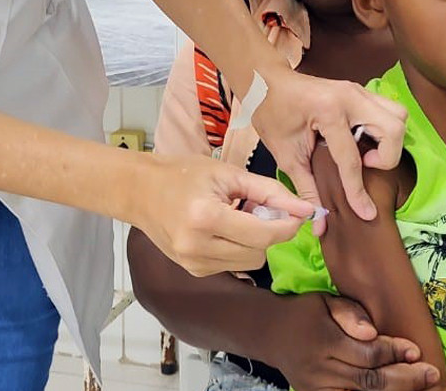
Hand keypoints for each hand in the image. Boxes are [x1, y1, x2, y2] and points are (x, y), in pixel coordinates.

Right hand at [132, 153, 314, 276]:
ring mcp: (193, 264)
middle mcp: (198, 248)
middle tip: (261, 208)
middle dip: (270, 232)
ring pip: (249, 263)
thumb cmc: (184, 174)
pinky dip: (238, 249)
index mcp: (206, 218)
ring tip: (239, 217)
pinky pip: (233, 266)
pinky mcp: (192, 271)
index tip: (300, 214)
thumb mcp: (229, 174)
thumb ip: (269, 191)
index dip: (289, 226)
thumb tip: (305, 210)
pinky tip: (225, 229)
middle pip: (260, 253)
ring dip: (255, 243)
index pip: (264, 235)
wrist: (139, 191)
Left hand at [252, 67, 406, 223]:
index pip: (352, 158)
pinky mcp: (360, 92)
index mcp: (328, 112)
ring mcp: (358, 91)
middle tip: (364, 164)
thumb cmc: (272, 114)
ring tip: (365, 152)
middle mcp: (350, 97)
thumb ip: (307, 189)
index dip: (358, 191)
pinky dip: (384, 130)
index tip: (365, 213)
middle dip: (387, 156)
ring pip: (398, 115)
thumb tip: (319, 222)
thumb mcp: (287, 155)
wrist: (267, 82)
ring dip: (390, 141)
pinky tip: (362, 140)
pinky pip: (388, 110)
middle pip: (394, 128)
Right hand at [274, 293, 440, 390]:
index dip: (394, 352)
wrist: (270, 334)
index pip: (367, 353)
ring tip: (421, 386)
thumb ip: (350, 314)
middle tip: (431, 374)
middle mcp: (320, 369)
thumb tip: (371, 332)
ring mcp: (317, 389)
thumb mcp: (326, 302)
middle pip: (369, 380)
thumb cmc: (307, 313)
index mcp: (324, 341)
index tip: (416, 350)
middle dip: (404, 379)